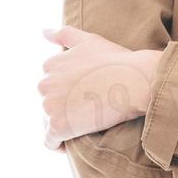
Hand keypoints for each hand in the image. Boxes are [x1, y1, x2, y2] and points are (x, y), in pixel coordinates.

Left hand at [38, 25, 160, 150]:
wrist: (134, 81)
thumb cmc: (117, 60)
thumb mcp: (89, 40)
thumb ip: (64, 34)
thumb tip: (43, 31)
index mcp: (50, 64)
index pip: (51, 85)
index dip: (67, 92)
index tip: (84, 96)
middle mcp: (45, 83)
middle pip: (48, 104)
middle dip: (63, 108)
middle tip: (89, 110)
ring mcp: (50, 105)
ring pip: (48, 123)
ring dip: (63, 126)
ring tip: (86, 124)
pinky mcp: (58, 126)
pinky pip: (50, 142)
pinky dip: (58, 145)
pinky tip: (73, 144)